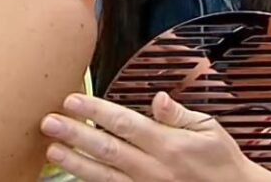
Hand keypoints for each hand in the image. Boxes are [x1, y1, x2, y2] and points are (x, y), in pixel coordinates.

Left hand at [40, 92, 270, 181]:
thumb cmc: (221, 161)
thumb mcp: (209, 129)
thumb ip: (179, 114)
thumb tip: (158, 98)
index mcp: (169, 145)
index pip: (125, 124)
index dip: (96, 111)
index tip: (72, 100)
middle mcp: (154, 168)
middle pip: (108, 149)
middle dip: (76, 134)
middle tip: (49, 122)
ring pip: (104, 175)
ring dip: (75, 163)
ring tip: (52, 150)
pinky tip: (72, 176)